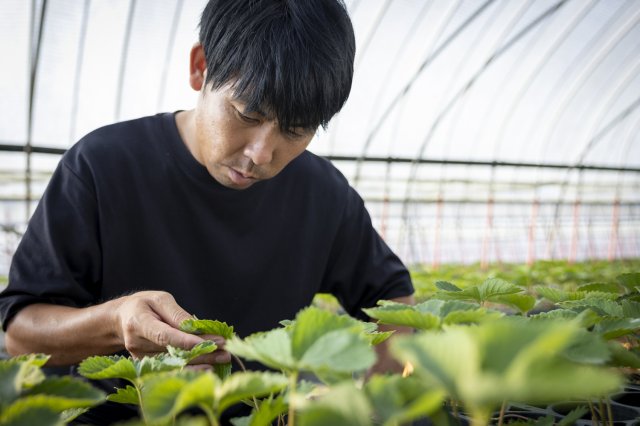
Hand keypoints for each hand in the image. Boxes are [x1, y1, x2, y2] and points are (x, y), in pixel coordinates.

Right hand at [114, 290, 229, 364]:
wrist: (120, 320)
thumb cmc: (143, 305)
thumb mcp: (160, 299)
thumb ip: (177, 314)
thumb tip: (196, 327)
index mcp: (138, 323)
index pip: (165, 336)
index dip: (188, 342)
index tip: (211, 343)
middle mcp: (137, 344)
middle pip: (173, 352)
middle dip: (202, 353)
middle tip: (225, 352)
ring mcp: (141, 358)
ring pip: (175, 363)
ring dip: (201, 362)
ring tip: (223, 359)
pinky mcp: (146, 366)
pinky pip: (171, 368)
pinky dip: (191, 368)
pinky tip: (208, 367)